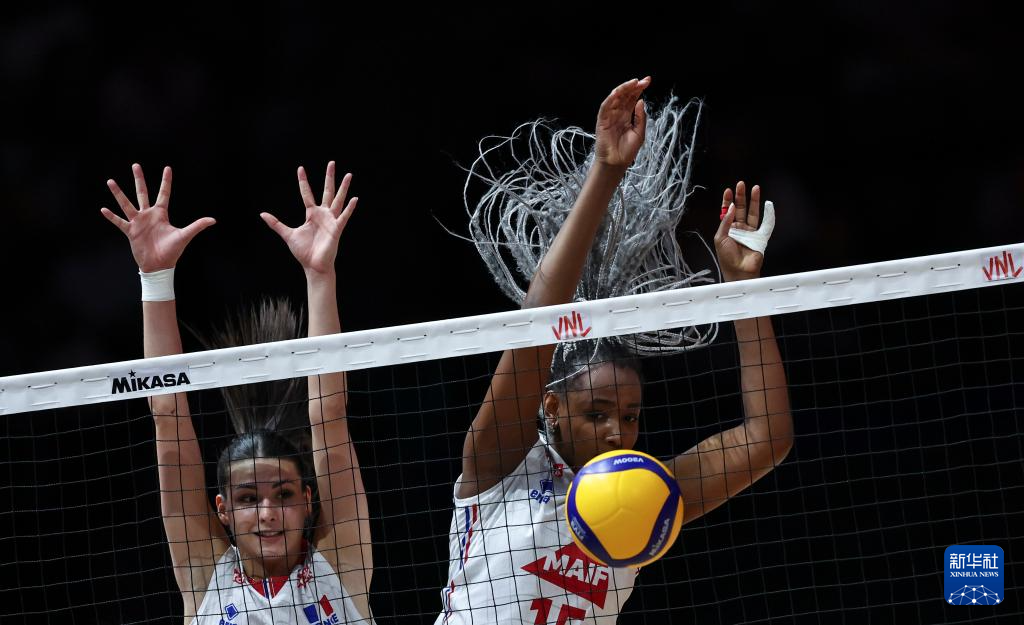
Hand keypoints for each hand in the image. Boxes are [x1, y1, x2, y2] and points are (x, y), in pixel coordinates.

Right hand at [101, 164, 215, 271]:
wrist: (160, 265)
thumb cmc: (172, 251)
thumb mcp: (185, 235)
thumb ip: (197, 226)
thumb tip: (213, 220)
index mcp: (161, 214)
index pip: (164, 193)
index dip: (166, 181)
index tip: (167, 168)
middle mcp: (148, 215)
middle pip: (142, 193)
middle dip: (139, 179)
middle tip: (136, 165)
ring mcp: (138, 222)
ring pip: (127, 204)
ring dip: (119, 194)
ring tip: (110, 181)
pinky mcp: (130, 232)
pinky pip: (119, 222)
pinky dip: (111, 216)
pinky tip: (103, 209)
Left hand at [261, 161, 357, 275]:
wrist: (314, 266)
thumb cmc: (303, 252)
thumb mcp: (288, 234)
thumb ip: (276, 223)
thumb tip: (262, 214)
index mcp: (312, 214)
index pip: (307, 194)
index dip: (303, 181)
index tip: (300, 168)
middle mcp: (323, 214)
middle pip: (327, 191)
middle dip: (329, 177)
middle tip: (331, 163)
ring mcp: (331, 220)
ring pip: (338, 200)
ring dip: (343, 188)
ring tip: (348, 175)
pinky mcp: (336, 229)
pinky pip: (344, 217)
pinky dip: (349, 208)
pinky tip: (355, 199)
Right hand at [594, 76, 649, 167]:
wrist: (617, 163)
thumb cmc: (627, 151)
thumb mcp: (639, 133)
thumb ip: (640, 117)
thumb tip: (641, 101)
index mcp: (627, 116)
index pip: (632, 99)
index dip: (639, 89)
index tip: (648, 81)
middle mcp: (618, 114)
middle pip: (625, 96)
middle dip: (634, 87)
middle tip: (644, 80)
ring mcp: (609, 117)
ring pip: (615, 98)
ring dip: (624, 89)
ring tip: (633, 82)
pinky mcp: (602, 121)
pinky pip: (605, 107)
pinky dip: (610, 99)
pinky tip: (617, 92)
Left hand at [714, 181, 764, 280]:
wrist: (738, 271)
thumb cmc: (727, 258)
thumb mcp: (720, 238)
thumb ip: (725, 222)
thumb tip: (731, 207)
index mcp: (728, 229)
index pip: (727, 211)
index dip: (728, 201)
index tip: (728, 190)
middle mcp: (739, 229)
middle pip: (740, 209)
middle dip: (741, 196)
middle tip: (741, 184)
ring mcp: (750, 232)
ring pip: (752, 213)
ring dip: (754, 200)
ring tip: (755, 188)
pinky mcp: (760, 237)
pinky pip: (766, 224)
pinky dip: (769, 214)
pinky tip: (768, 204)